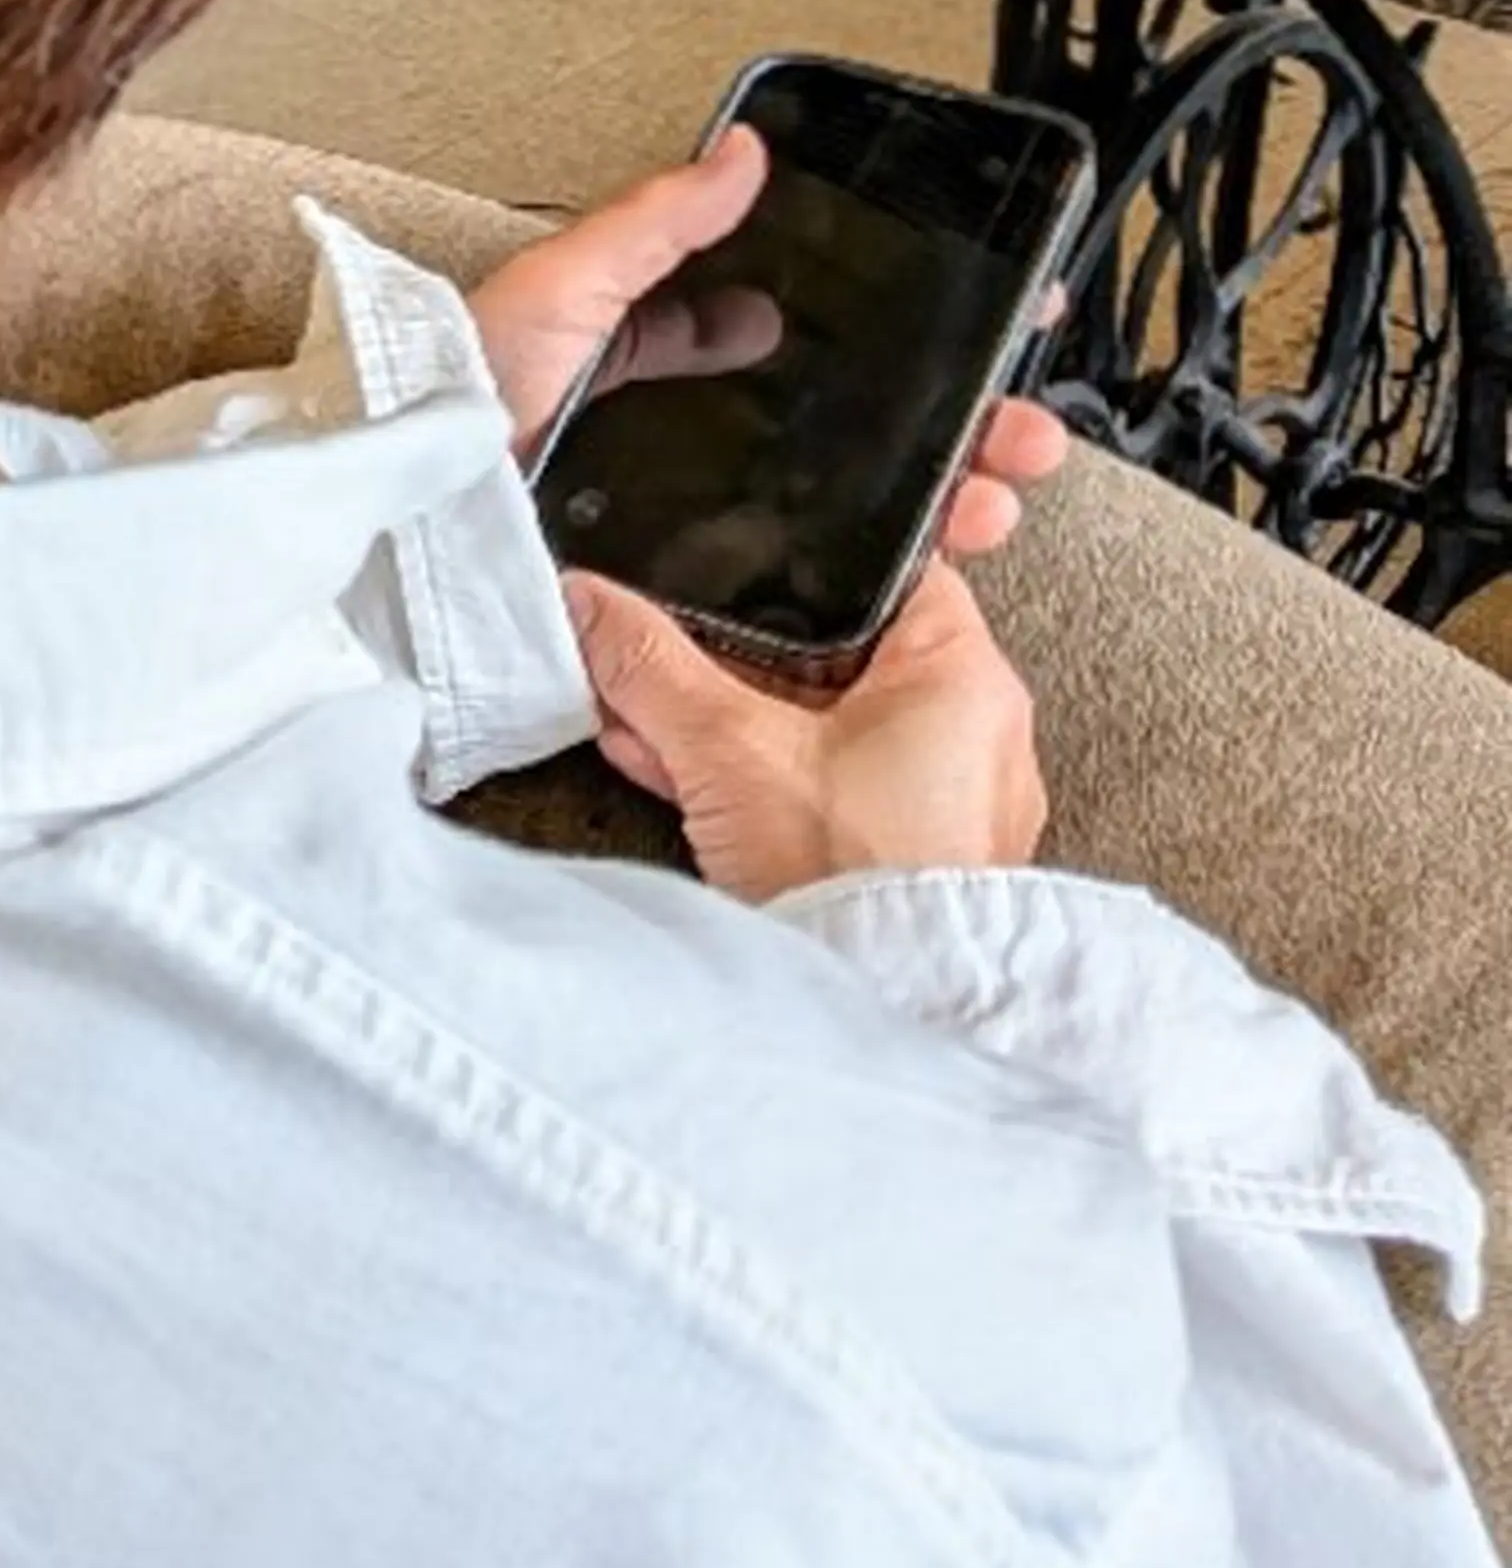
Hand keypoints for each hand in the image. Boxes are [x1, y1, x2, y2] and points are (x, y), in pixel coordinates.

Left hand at [470, 125, 1064, 562]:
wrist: (409, 533)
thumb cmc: (460, 401)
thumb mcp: (557, 291)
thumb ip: (651, 225)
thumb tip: (743, 151)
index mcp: (659, 360)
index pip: (803, 340)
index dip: (903, 341)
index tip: (991, 333)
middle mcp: (686, 440)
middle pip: (850, 428)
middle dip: (953, 428)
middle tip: (1021, 430)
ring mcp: (693, 517)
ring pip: (847, 507)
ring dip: (938, 498)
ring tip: (995, 496)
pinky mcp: (687, 593)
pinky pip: (797, 583)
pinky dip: (876, 573)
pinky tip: (927, 561)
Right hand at [565, 555, 1046, 901]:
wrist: (885, 1003)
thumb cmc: (856, 881)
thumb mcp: (726, 745)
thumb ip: (649, 663)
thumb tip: (591, 605)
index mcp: (965, 675)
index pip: (884, 571)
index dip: (796, 563)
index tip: (731, 569)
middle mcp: (976, 734)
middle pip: (838, 654)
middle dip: (735, 661)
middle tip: (672, 658)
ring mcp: (949, 801)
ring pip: (825, 728)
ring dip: (734, 725)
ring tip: (655, 725)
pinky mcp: (912, 855)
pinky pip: (830, 791)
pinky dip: (763, 780)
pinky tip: (686, 781)